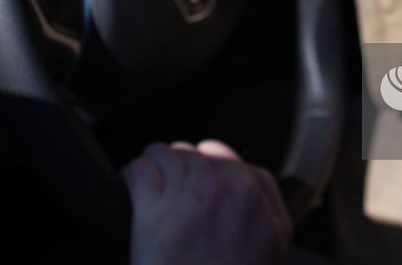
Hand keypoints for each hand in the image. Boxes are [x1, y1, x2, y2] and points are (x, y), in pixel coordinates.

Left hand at [125, 140, 291, 264]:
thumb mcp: (271, 248)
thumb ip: (267, 205)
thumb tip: (248, 177)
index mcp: (255, 196)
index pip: (222, 156)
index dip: (202, 169)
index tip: (191, 183)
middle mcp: (225, 189)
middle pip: (190, 154)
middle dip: (176, 171)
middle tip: (167, 194)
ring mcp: (188, 196)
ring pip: (162, 154)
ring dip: (152, 169)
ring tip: (146, 188)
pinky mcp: (153, 210)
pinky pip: (139, 169)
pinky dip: (131, 176)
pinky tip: (130, 188)